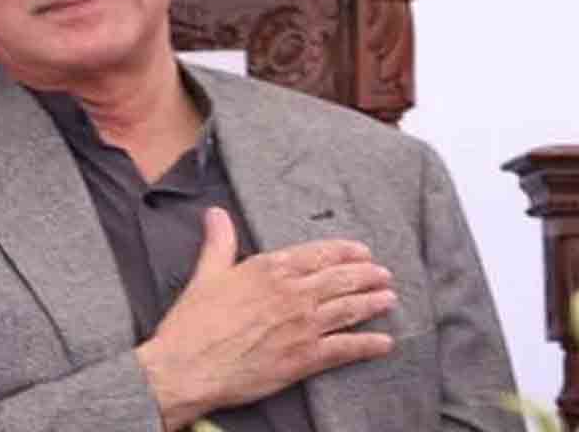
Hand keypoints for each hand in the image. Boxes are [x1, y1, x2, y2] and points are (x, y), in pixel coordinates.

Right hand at [136, 207, 395, 430]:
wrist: (189, 366)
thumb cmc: (194, 322)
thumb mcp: (206, 273)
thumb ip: (219, 241)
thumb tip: (216, 212)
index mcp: (270, 269)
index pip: (318, 254)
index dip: (344, 252)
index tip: (362, 251)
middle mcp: (292, 294)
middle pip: (341, 279)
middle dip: (367, 275)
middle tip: (384, 274)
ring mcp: (302, 326)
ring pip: (349, 309)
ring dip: (373, 303)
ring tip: (389, 299)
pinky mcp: (305, 358)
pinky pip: (346, 348)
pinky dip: (368, 344)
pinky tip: (384, 342)